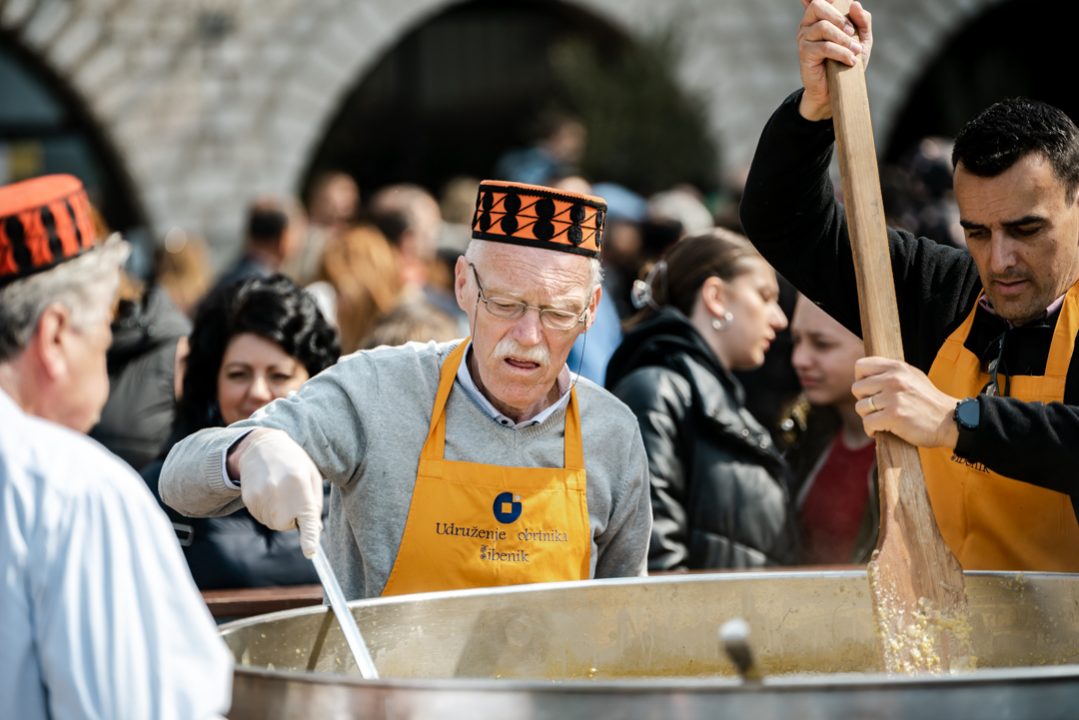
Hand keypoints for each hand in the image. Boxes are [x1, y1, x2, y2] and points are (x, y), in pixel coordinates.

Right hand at [236, 428, 323, 557]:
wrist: (262, 448)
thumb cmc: (293, 463)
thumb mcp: (312, 477)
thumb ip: (314, 505)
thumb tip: (314, 532)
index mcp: (300, 486)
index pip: (307, 518)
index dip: (309, 538)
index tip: (310, 552)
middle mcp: (280, 493)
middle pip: (287, 525)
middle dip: (291, 516)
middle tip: (290, 494)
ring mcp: (262, 497)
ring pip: (273, 523)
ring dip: (278, 513)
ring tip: (278, 489)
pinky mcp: (249, 500)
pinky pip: (261, 517)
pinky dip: (266, 509)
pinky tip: (267, 491)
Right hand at [797, 0, 872, 120]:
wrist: (836, 89)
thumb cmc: (847, 61)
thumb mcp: (861, 39)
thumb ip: (862, 21)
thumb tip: (854, 4)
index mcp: (820, 16)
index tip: (836, 0)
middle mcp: (809, 24)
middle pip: (818, 6)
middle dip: (838, 17)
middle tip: (852, 32)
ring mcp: (804, 38)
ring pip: (824, 27)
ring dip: (844, 39)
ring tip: (855, 51)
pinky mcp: (805, 53)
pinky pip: (824, 47)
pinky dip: (841, 53)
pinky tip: (850, 61)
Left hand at [852, 357, 959, 448]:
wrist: (949, 420)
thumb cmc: (927, 401)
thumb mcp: (911, 377)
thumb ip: (890, 372)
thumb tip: (865, 374)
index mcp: (897, 367)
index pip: (860, 366)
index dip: (861, 380)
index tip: (870, 391)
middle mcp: (894, 379)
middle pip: (856, 389)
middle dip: (864, 401)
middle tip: (877, 409)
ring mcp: (893, 397)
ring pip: (860, 407)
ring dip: (868, 417)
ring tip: (882, 419)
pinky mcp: (894, 416)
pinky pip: (867, 423)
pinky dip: (871, 430)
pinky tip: (882, 430)